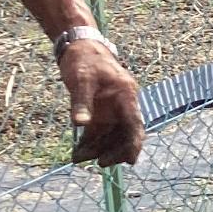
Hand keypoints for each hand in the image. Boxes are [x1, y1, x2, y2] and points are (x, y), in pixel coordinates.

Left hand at [62, 39, 143, 167]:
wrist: (79, 47)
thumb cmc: (85, 60)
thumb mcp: (82, 79)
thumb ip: (81, 102)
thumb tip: (79, 125)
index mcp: (126, 96)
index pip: (135, 125)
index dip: (134, 144)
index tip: (130, 161)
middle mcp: (122, 106)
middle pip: (125, 135)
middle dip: (114, 151)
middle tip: (99, 164)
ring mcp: (111, 110)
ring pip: (111, 137)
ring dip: (99, 149)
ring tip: (79, 158)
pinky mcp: (99, 112)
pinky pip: (97, 133)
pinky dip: (89, 143)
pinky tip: (77, 152)